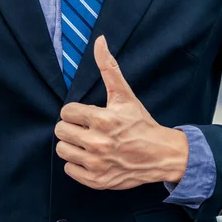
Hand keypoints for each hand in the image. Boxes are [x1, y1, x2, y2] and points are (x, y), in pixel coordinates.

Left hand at [54, 35, 188, 189]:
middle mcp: (98, 143)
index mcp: (103, 120)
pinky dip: (77, 163)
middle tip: (86, 127)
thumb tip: (99, 40)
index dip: (76, 111)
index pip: (66, 112)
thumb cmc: (140, 123)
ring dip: (72, 145)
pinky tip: (91, 157)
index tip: (88, 114)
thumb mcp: (125, 95)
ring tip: (87, 141)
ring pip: (62, 150)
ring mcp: (96, 164)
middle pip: (60, 131)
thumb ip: (108, 67)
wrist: (160, 155)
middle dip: (72, 127)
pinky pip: (69, 169)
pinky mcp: (96, 180)